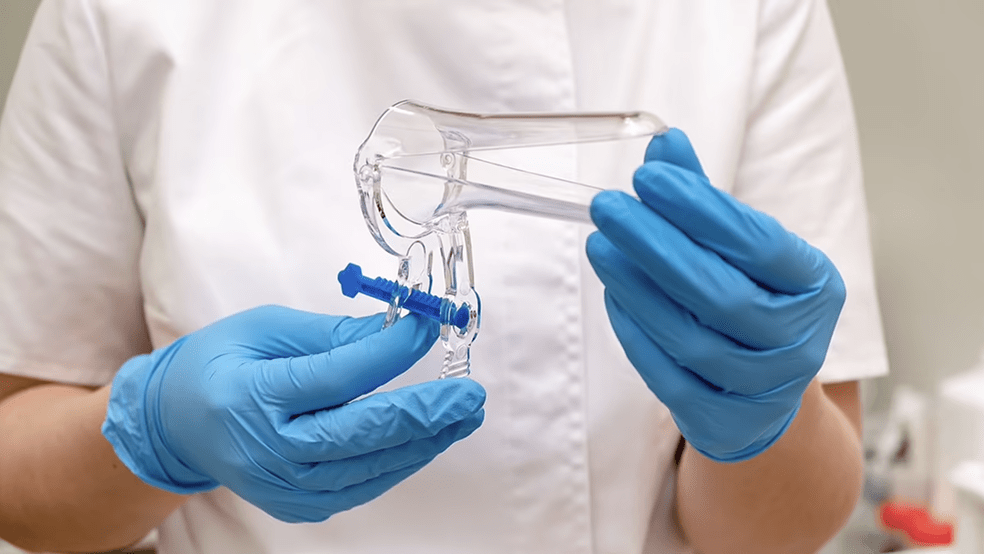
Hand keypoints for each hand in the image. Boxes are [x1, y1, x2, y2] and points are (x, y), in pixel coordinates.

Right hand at [103, 306, 484, 521]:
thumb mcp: (266, 329)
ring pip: (370, 467)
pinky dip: (400, 461)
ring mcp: (283, 487)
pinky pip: (363, 485)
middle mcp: (266, 450)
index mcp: (251, 396)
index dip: (390, 353)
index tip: (428, 327)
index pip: (337, 377)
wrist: (175, 426)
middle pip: (361, 434)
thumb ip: (333, 335)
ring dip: (425, 441)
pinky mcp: (298, 505)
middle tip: (469, 394)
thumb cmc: (220, 364)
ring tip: (464, 414)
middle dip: (425, 414)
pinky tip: (430, 438)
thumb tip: (398, 330)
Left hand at [586, 129, 844, 462]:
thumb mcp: (744, 252)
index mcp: (814, 287)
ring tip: (601, 246)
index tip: (649, 177)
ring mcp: (762, 389)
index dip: (701, 209)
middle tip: (608, 207)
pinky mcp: (722, 422)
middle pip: (720, 294)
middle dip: (657, 245)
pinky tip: (613, 293)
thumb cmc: (753, 304)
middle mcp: (798, 342)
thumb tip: (664, 144)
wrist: (766, 397)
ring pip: (690, 337)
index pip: (758, 243)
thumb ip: (703, 201)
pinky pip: (667, 376)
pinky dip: (635, 331)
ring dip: (637, 287)